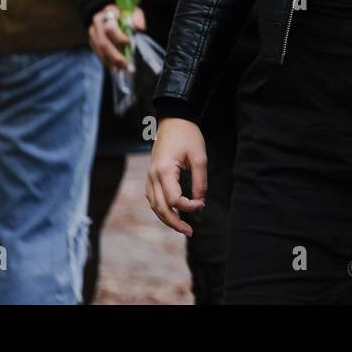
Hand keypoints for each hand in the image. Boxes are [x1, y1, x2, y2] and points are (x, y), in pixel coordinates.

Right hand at [89, 3, 145, 69]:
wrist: (113, 14)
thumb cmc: (126, 14)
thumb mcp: (134, 12)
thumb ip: (137, 19)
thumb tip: (139, 28)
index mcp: (108, 13)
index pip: (110, 27)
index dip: (119, 37)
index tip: (128, 42)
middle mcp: (97, 23)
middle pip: (103, 42)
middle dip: (114, 55)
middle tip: (125, 63)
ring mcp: (93, 33)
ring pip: (99, 50)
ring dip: (111, 61)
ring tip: (122, 67)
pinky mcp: (92, 42)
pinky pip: (98, 54)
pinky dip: (107, 61)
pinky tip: (116, 66)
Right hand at [146, 117, 206, 236]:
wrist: (173, 119)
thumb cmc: (187, 135)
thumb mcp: (199, 156)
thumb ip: (200, 180)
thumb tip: (200, 201)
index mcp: (164, 171)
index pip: (174, 200)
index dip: (188, 207)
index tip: (201, 203)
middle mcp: (153, 176)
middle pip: (160, 208)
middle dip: (175, 223)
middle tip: (190, 232)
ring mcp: (150, 176)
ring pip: (154, 205)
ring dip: (167, 218)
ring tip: (182, 227)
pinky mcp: (151, 175)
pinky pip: (153, 197)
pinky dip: (161, 208)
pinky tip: (173, 213)